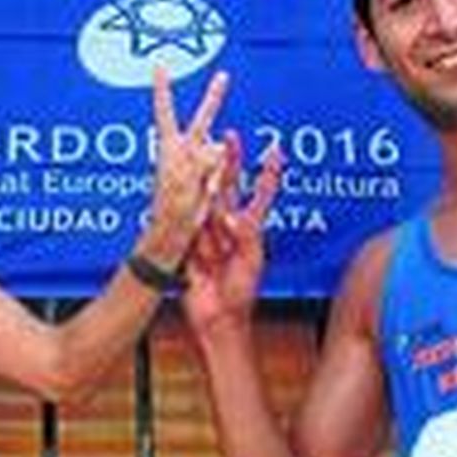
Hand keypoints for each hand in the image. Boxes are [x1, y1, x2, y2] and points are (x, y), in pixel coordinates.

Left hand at [140, 68, 231, 267]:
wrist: (174, 235)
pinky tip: (215, 187)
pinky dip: (223, 175)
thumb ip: (203, 160)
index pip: (165, 111)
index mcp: (171, 148)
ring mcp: (199, 165)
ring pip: (219, 149)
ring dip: (219, 163)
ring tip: (205, 187)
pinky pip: (224, 168)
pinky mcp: (211, 178)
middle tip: (223, 76)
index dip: (164, 88)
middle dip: (214, 99)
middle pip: (202, 120)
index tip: (161, 67)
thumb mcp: (184, 181)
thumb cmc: (170, 211)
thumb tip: (219, 147)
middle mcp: (185, 151)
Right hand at [182, 132, 282, 336]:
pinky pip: (185, 223)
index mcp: (249, 230)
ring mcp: (206, 234)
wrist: (216, 319)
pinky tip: (181, 188)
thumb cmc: (240, 293)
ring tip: (204, 157)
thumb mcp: (252, 261)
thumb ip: (245, 235)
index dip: (268, 173)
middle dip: (230, 162)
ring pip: (205, 201)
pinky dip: (184, 208)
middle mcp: (227, 227)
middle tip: (230, 137)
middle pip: (228, 188)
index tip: (275, 150)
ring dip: (206, 183)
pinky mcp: (187, 244)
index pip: (260, 194)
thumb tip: (230, 216)